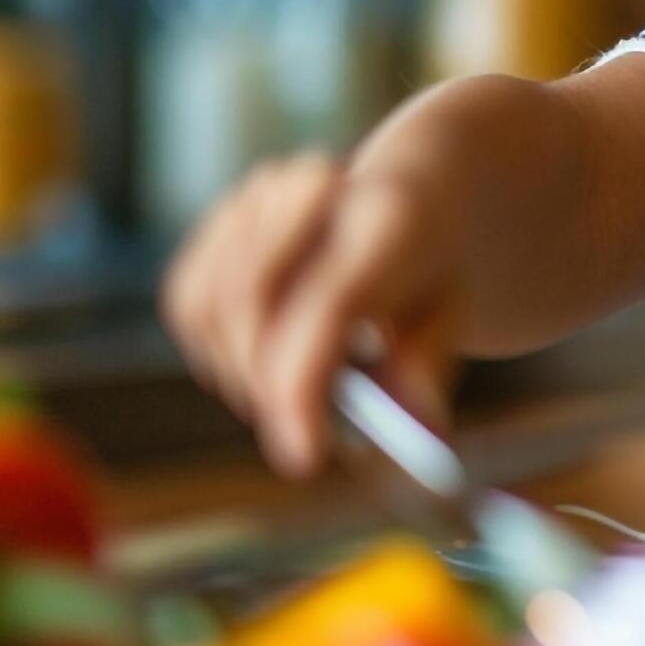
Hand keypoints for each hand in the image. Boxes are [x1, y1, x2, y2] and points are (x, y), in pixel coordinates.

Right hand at [159, 150, 467, 477]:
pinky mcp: (218, 220)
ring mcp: (258, 198)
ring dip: (241, 370)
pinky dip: (217, 346)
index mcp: (390, 217)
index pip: (326, 304)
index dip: (301, 387)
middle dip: (264, 387)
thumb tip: (406, 424)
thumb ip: (425, 368)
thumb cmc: (431, 272)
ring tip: (294, 387)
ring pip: (211, 308)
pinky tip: (262, 350)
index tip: (303, 458)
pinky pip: (190, 302)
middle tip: (301, 436)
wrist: (414, 196)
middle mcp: (314, 187)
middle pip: (251, 304)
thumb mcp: (454, 316)